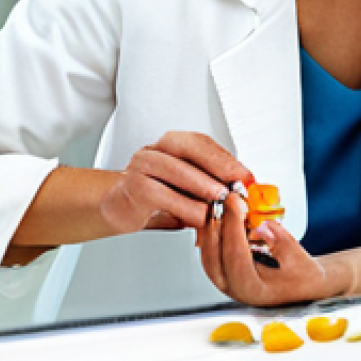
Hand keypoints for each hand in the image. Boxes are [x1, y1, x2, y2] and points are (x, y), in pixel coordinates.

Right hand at [99, 131, 253, 235]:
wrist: (115, 207)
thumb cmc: (153, 196)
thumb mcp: (184, 186)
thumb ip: (208, 184)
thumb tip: (241, 192)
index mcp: (171, 144)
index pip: (202, 143)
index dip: (227, 159)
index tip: (246, 176)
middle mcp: (156, 149)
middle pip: (191, 149)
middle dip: (219, 166)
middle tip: (238, 184)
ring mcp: (142, 166)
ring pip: (178, 171)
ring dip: (204, 187)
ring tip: (222, 200)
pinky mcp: (133, 188)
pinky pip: (163, 196)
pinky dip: (185, 207)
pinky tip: (198, 217)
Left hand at [198, 193, 346, 306]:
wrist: (301, 284)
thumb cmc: (301, 274)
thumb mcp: (298, 255)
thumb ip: (280, 240)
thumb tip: (261, 224)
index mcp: (253, 289)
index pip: (235, 256)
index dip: (233, 225)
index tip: (235, 201)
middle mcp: (234, 290)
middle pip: (213, 255)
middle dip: (217, 222)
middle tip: (224, 197)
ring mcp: (225, 282)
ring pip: (207, 253)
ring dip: (211, 226)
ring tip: (220, 203)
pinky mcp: (222, 271)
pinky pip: (210, 251)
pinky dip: (212, 232)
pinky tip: (219, 214)